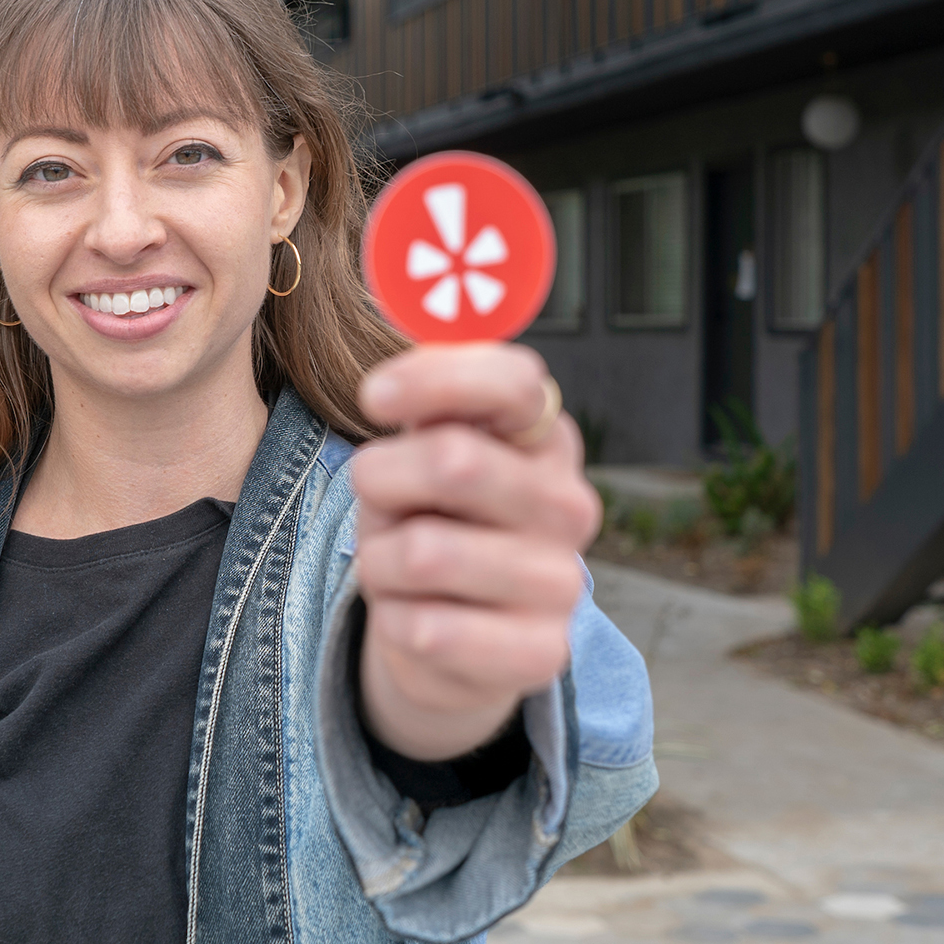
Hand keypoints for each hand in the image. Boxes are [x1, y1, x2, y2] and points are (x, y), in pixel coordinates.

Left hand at [351, 343, 600, 761]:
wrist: (451, 638)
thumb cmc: (430, 517)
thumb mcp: (423, 442)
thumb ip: (428, 379)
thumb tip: (418, 290)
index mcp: (544, 436)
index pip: (513, 380)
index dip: (435, 379)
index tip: (374, 396)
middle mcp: (569, 503)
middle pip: (452, 460)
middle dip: (383, 479)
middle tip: (380, 498)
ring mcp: (563, 582)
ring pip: (423, 551)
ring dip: (380, 559)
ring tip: (399, 564)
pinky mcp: (541, 654)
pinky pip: (426, 628)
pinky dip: (396, 621)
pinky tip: (418, 619)